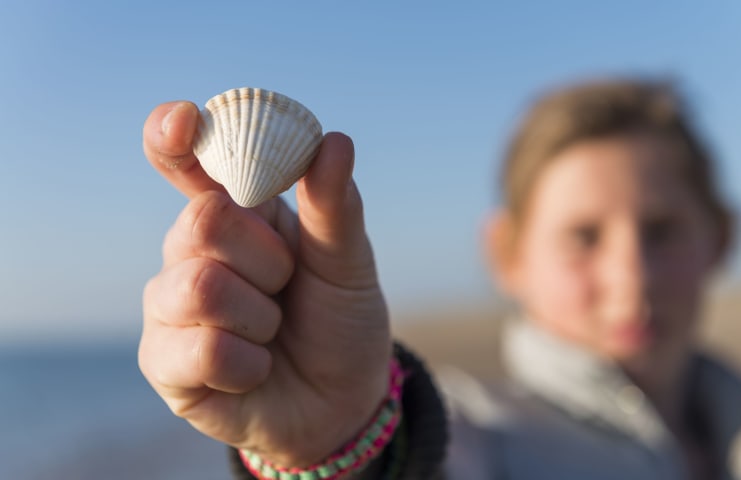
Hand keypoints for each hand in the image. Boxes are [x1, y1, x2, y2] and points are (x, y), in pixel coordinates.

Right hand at [138, 101, 391, 466]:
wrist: (341, 401)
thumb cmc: (338, 322)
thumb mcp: (348, 264)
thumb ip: (335, 207)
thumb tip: (334, 141)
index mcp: (234, 216)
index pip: (188, 164)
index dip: (175, 136)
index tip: (184, 119)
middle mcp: (191, 252)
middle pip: (203, 221)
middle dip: (268, 259)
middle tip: (287, 285)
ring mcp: (170, 307)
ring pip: (199, 287)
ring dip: (261, 316)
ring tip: (273, 331)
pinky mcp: (164, 362)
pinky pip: (202, 349)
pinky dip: (250, 362)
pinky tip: (257, 368)